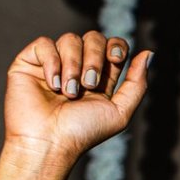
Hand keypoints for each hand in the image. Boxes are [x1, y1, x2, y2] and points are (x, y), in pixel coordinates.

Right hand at [3, 31, 150, 167]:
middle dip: (95, 58)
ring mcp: (54, 63)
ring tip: (69, 93)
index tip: (115, 59)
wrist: (50, 142)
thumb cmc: (84, 132)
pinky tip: (52, 85)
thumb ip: (136, 84)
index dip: (116, 46)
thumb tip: (148, 53)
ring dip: (73, 65)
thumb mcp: (120, 112)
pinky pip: (45, 44)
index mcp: (100, 78)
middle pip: (94, 38)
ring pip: (70, 39)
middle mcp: (77, 67)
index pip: (112, 46)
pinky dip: (52, 62)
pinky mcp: (30, 63)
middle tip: (89, 84)